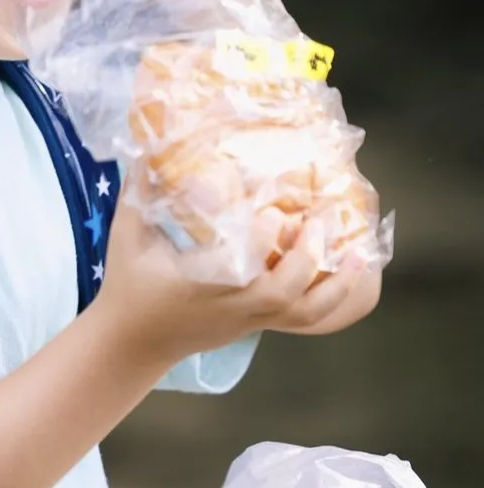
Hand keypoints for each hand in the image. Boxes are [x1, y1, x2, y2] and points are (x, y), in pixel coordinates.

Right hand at [97, 198, 376, 367]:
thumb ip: (138, 190)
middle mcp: (230, 306)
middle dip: (307, 258)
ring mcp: (248, 320)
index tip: (275, 211)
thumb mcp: (126, 234)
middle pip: (281, 296)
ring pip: (303, 314)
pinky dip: (332, 298)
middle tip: (323, 217)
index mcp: (198, 283)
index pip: (239, 268)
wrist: (133, 343)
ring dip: (335, 285)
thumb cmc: (129, 284)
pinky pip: (305, 319)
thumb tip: (148, 144)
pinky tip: (351, 273)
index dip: (263, 241)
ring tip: (359, 253)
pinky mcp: (257, 325)